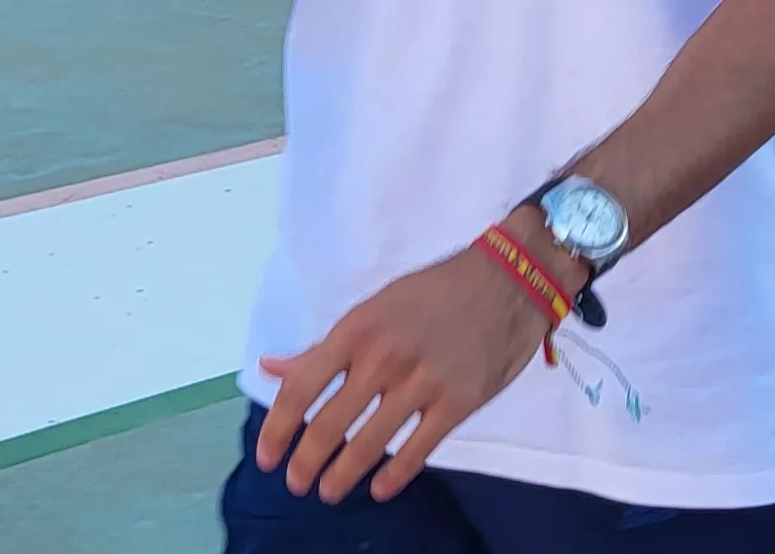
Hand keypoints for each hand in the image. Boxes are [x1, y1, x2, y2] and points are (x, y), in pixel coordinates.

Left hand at [251, 241, 553, 503]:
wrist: (507, 281)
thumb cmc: (434, 293)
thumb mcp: (372, 308)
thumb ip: (323, 347)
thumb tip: (272, 368)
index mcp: (356, 330)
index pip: (301, 387)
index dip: (277, 428)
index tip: (267, 457)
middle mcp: (383, 357)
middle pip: (330, 423)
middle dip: (306, 462)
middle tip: (297, 484)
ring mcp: (422, 381)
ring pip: (370, 443)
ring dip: (342, 475)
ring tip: (329, 492)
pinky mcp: (458, 401)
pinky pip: (419, 449)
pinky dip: (395, 475)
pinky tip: (379, 489)